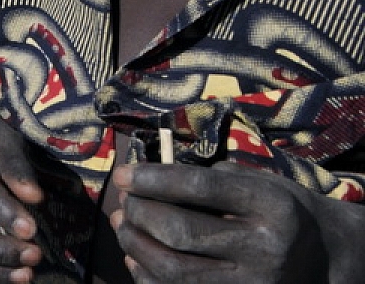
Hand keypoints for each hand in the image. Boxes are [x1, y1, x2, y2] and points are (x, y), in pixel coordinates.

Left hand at [111, 160, 364, 282]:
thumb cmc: (282, 211)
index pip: (199, 189)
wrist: (326, 258)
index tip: (123, 175)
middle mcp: (265, 249)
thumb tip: (149, 180)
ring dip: (136, 245)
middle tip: (123, 202)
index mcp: (272, 206)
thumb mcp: (260, 183)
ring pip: (175, 270)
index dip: (153, 180)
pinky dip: (148, 276)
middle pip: (181, 232)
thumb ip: (210, 180)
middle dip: (140, 214)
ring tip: (123, 225)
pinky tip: (135, 258)